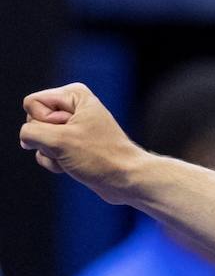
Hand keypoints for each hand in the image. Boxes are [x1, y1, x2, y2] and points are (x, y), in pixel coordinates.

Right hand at [19, 83, 145, 202]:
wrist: (126, 180)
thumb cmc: (101, 157)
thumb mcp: (57, 140)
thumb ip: (30, 132)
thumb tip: (27, 138)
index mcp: (74, 95)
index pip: (32, 103)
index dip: (45, 122)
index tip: (70, 131)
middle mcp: (73, 107)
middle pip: (33, 121)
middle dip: (47, 140)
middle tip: (73, 146)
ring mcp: (71, 127)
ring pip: (38, 139)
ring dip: (51, 154)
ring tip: (75, 157)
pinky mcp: (71, 145)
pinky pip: (46, 152)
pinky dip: (55, 162)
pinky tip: (72, 166)